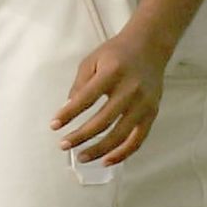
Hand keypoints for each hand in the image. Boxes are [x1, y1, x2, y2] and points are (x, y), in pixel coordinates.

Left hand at [52, 29, 169, 165]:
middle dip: (80, 136)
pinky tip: (106, 160)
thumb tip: (67, 111)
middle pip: (102, 121)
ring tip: (81, 157)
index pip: (86, 98)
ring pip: (120, 135)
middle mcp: (130, 89)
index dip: (68, 114)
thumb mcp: (93, 60)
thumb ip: (80, 85)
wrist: (150, 46)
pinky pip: (138, 140)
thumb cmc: (116, 53)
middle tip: (63, 145)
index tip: (54, 125)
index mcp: (113, 72)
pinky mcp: (152, 113)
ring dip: (98, 150)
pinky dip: (122, 154)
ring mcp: (144, 104)